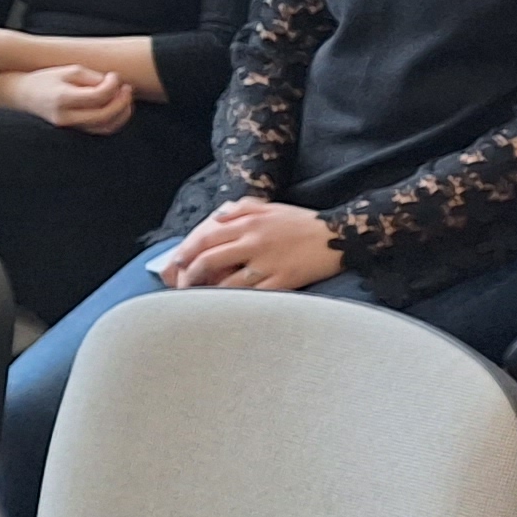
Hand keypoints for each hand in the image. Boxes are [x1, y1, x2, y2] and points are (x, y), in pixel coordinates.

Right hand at [22, 65, 136, 132]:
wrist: (24, 95)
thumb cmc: (48, 79)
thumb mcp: (69, 71)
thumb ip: (93, 78)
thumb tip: (116, 86)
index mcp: (63, 98)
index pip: (97, 97)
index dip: (113, 86)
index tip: (115, 76)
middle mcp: (66, 117)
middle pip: (104, 115)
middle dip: (122, 102)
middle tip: (128, 88)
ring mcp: (70, 127)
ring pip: (105, 127)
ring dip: (122, 113)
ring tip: (125, 96)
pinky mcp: (74, 131)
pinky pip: (101, 130)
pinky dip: (115, 120)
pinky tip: (119, 106)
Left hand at [161, 199, 342, 291]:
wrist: (340, 235)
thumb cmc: (303, 223)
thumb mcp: (271, 207)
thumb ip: (241, 209)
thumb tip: (215, 218)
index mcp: (250, 222)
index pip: (205, 237)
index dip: (185, 253)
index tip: (176, 265)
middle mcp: (254, 242)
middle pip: (209, 260)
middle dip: (189, 276)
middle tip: (182, 287)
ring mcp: (267, 263)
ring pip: (226, 282)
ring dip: (208, 293)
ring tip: (200, 302)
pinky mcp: (282, 281)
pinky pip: (252, 296)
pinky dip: (235, 303)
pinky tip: (227, 308)